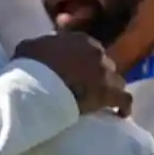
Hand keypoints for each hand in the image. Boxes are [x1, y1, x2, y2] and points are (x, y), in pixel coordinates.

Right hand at [13, 31, 131, 116]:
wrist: (36, 86)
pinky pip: (124, 100)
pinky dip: (123, 107)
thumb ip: (43, 46)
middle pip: (104, 64)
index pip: (89, 49)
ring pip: (116, 81)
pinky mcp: (108, 93)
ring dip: (110, 90)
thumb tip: (43, 49)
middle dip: (98, 75)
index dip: (84, 62)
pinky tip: (122, 114)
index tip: (77, 72)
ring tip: (102, 102)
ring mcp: (105, 73)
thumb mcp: (30, 47)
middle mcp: (97, 53)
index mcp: (80, 40)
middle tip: (87, 88)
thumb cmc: (29, 66)